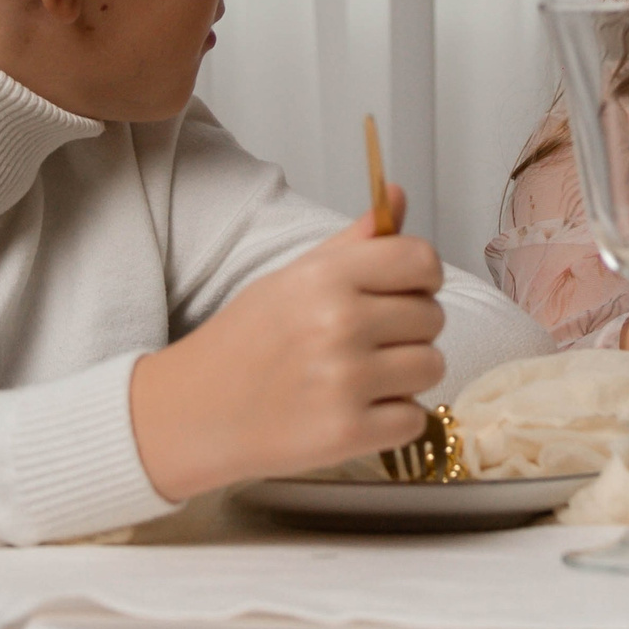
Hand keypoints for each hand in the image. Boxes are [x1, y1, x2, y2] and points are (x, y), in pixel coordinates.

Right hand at [129, 188, 443, 500]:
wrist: (195, 410)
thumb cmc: (246, 341)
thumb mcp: (293, 277)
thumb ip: (353, 241)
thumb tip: (398, 194)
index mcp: (326, 277)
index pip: (421, 260)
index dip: (422, 278)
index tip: (403, 292)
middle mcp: (340, 323)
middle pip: (432, 317)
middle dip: (409, 330)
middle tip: (365, 342)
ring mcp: (346, 381)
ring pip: (431, 368)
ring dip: (405, 376)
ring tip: (360, 377)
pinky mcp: (348, 433)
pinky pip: (414, 419)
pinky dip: (393, 420)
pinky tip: (355, 409)